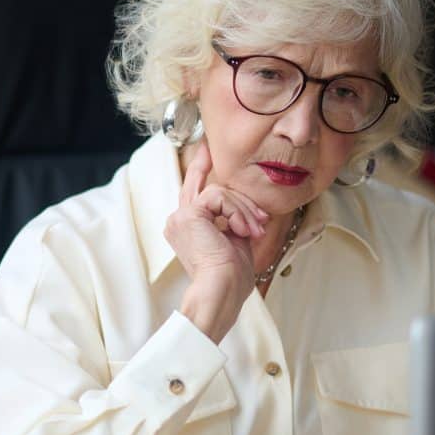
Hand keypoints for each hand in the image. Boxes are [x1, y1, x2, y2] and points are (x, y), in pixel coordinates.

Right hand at [163, 141, 267, 342]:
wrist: (221, 290)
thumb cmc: (230, 277)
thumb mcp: (235, 241)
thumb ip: (234, 220)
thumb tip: (243, 206)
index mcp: (188, 230)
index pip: (193, 195)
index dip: (199, 172)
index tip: (206, 154)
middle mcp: (178, 221)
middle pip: (195, 183)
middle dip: (203, 162)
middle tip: (208, 145)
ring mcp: (181, 217)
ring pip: (219, 191)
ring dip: (244, 209)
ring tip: (255, 230)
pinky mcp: (189, 214)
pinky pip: (219, 196)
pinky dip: (237, 211)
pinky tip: (242, 230)